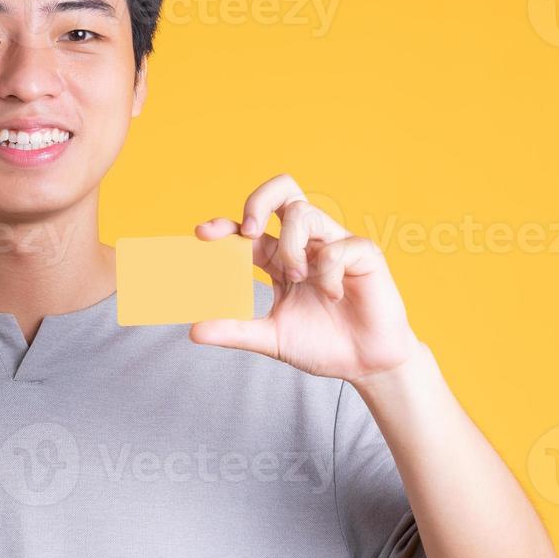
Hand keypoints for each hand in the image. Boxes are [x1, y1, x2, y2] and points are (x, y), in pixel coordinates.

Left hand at [188, 173, 422, 383]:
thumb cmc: (321, 345)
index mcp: (280, 258)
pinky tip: (334, 296)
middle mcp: (306, 243)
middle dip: (258, 201)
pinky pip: (336, 248)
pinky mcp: (363, 252)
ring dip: (291, 248)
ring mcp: (334, 244)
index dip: (225, 225)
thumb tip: (193, 331)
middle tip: (250, 233)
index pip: (249, 229)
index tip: (202, 234)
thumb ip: (235, 331)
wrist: (365, 365)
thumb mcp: (271, 339)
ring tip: (297, 279)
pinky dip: (327, 274)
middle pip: (283, 191)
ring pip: (303, 213)